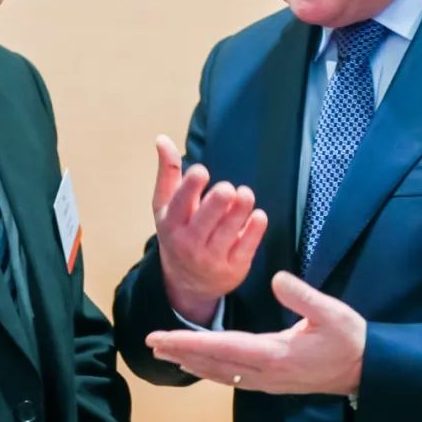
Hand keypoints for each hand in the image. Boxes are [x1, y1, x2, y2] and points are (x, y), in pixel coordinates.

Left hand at [145, 271, 365, 395]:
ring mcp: (267, 380)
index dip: (190, 341)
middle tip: (150, 341)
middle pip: (213, 363)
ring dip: (191, 360)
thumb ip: (303, 296)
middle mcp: (265, 372)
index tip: (163, 337)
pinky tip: (199, 362)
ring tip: (166, 351)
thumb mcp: (332, 312)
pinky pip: (231, 375)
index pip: (222, 347)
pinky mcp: (271, 380)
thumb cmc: (350, 339)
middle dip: (180, 351)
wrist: (366, 370)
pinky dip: (209, 367)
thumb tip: (276, 279)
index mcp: (275, 354)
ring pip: (219, 372)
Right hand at [152, 134, 267, 325]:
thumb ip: (168, 172)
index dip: (189, 188)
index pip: (179, 205)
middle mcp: (190, 242)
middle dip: (217, 204)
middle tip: (228, 188)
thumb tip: (162, 139)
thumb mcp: (166, 206)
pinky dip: (253, 231)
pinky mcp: (234, 267)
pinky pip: (245, 248)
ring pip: (228, 233)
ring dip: (239, 212)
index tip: (201, 171)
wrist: (188, 282)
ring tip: (246, 194)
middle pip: (205, 221)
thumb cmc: (178, 233)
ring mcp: (212, 257)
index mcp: (171, 223)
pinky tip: (259, 215)